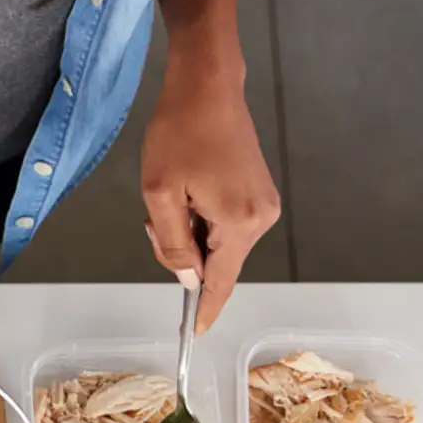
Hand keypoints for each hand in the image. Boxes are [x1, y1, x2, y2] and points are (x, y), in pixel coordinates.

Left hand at [139, 65, 280, 333]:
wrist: (208, 86)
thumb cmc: (179, 131)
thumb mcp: (160, 193)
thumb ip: (173, 244)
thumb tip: (189, 282)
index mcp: (238, 222)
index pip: (220, 283)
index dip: (204, 312)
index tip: (193, 336)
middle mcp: (261, 219)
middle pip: (217, 264)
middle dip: (182, 253)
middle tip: (159, 214)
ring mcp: (264, 206)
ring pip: (219, 245)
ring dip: (189, 232)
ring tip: (175, 192)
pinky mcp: (259, 194)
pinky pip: (226, 226)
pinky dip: (202, 220)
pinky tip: (190, 190)